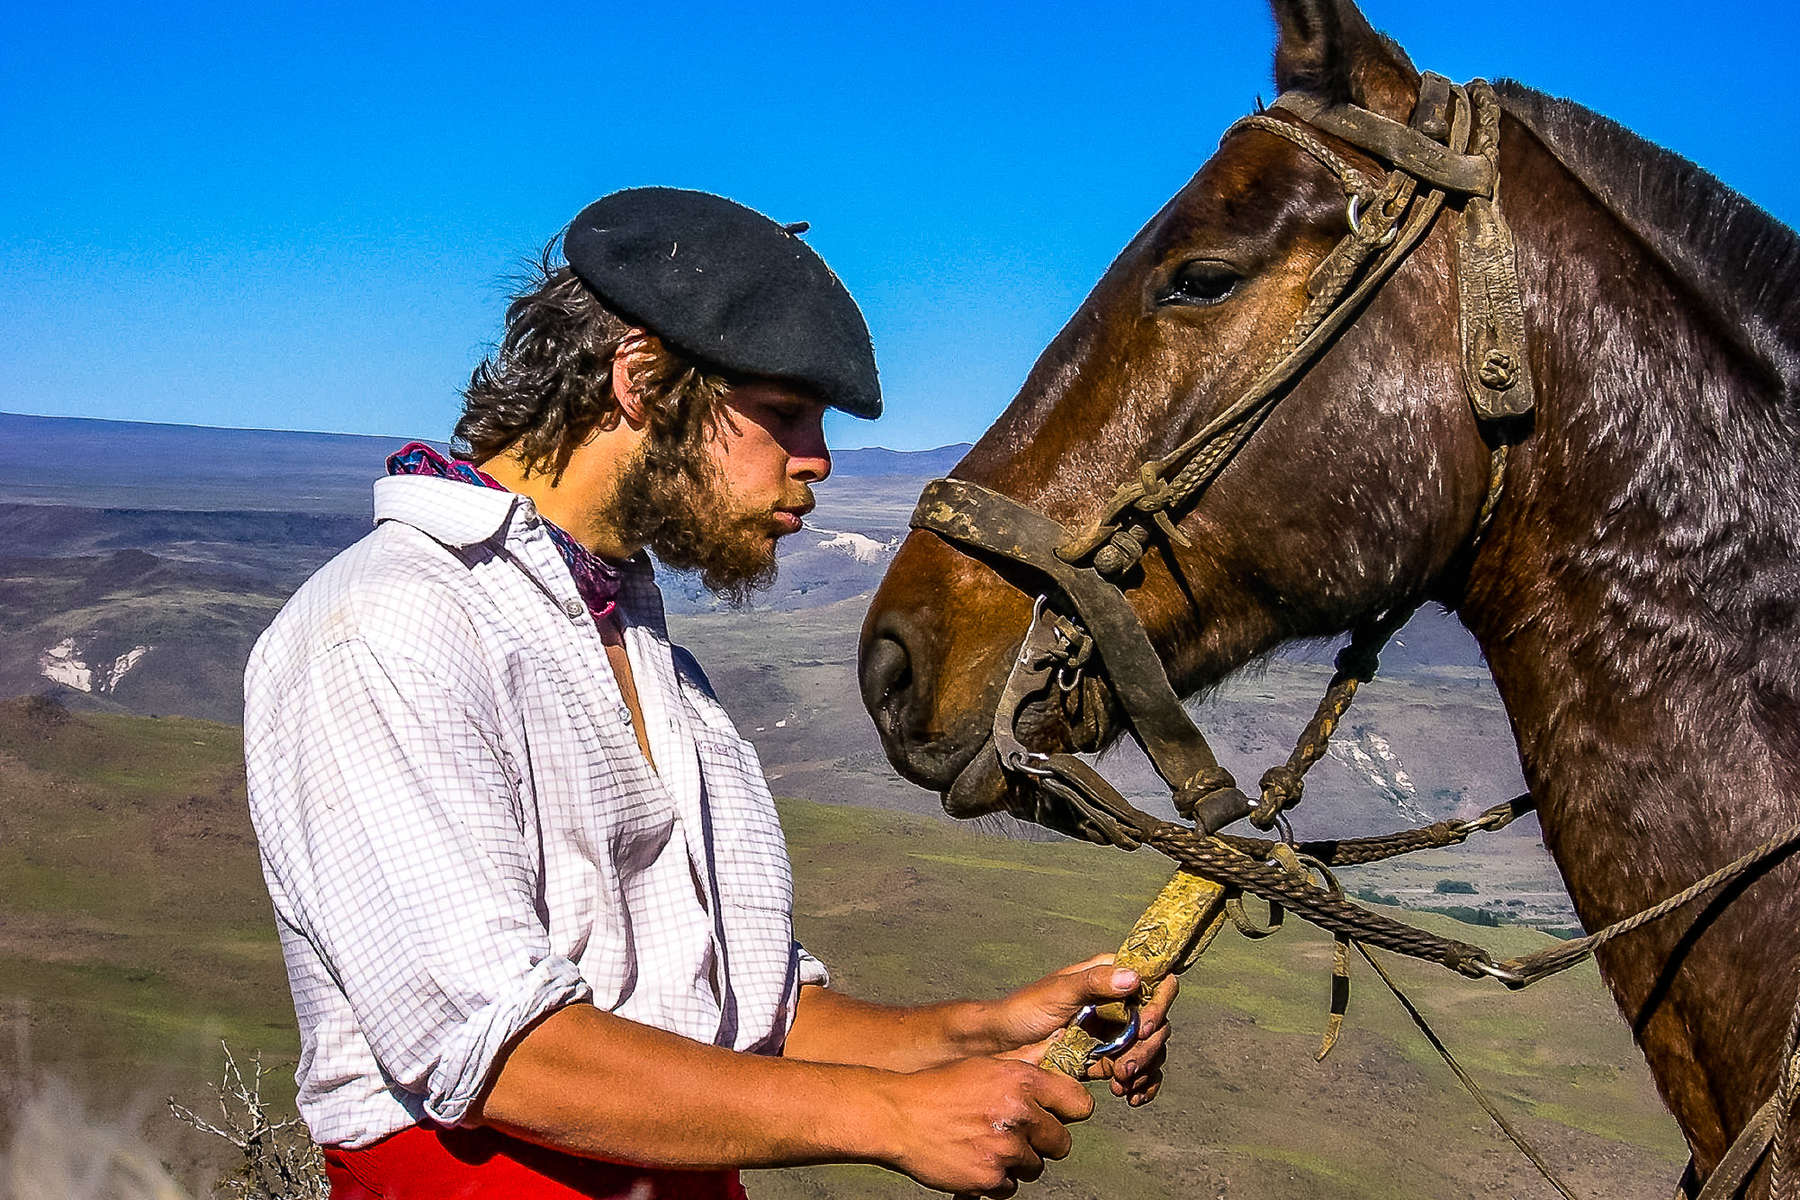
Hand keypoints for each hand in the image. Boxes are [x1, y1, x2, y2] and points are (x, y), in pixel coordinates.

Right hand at [881, 1054, 1093, 1197]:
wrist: (897, 1116)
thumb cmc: (939, 1088)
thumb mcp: (984, 1065)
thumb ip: (1023, 1068)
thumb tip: (1056, 1058)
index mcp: (1021, 1080)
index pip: (1078, 1103)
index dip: (1069, 1111)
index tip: (1058, 1115)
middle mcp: (1019, 1113)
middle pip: (1060, 1141)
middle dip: (1041, 1141)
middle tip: (1014, 1134)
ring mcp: (1005, 1148)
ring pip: (1034, 1166)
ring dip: (1016, 1161)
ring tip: (985, 1144)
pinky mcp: (989, 1178)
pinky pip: (1009, 1187)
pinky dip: (994, 1179)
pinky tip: (973, 1160)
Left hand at [986, 955, 1177, 1106]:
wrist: (1002, 1044)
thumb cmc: (1025, 1009)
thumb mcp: (1059, 991)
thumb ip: (1095, 982)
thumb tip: (1133, 978)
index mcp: (1110, 975)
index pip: (1154, 983)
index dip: (1158, 1005)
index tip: (1143, 1029)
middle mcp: (1118, 1001)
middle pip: (1157, 1023)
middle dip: (1147, 1049)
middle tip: (1124, 1068)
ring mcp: (1115, 1030)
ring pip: (1150, 1049)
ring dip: (1144, 1070)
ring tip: (1122, 1085)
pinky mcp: (1108, 1057)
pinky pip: (1137, 1070)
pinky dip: (1141, 1084)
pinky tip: (1130, 1096)